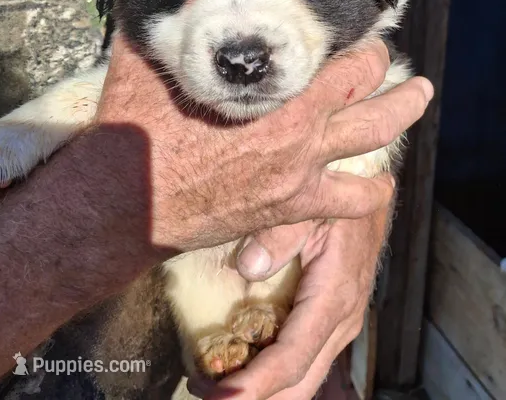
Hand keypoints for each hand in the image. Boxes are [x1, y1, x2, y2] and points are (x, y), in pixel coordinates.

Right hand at [95, 35, 430, 254]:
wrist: (128, 201)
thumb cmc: (140, 131)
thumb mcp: (150, 62)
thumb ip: (169, 27)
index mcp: (277, 88)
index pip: (339, 55)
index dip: (357, 39)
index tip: (360, 29)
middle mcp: (303, 127)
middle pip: (368, 88)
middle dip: (382, 68)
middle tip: (386, 58)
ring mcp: (303, 170)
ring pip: (375, 137)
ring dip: (401, 113)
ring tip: (418, 97)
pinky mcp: (292, 208)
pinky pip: (351, 203)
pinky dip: (371, 193)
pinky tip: (380, 186)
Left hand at [189, 199, 391, 399]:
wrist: (369, 193)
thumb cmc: (337, 196)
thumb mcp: (311, 204)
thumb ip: (280, 233)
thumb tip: (247, 267)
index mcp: (334, 297)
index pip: (293, 357)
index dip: (256, 384)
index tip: (221, 397)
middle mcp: (340, 321)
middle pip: (298, 383)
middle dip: (252, 397)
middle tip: (204, 392)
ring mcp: (338, 325)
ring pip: (301, 379)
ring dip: (260, 389)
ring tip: (211, 383)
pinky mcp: (331, 322)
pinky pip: (302, 360)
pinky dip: (270, 374)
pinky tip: (238, 364)